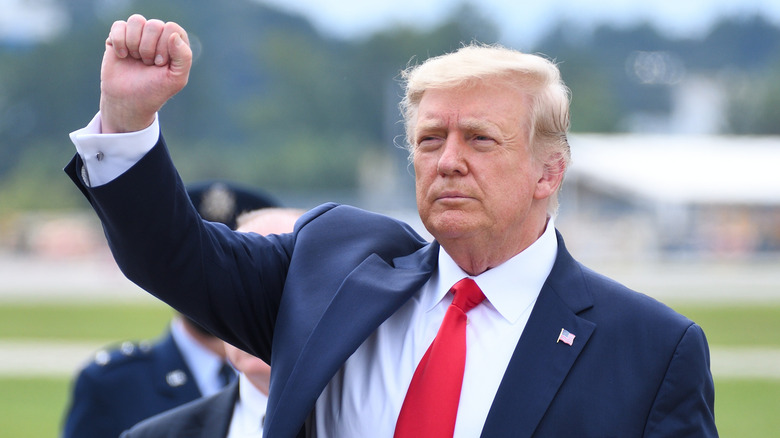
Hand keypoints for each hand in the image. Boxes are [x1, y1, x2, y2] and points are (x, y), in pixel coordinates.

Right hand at [99, 14, 191, 132]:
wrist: (128, 101)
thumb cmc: (155, 90)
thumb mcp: (176, 79)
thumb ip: (184, 57)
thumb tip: (173, 35)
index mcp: (175, 43)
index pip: (172, 29)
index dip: (164, 47)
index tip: (160, 64)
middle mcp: (158, 35)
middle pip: (154, 25)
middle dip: (149, 49)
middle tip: (147, 64)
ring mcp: (138, 35)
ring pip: (136, 20)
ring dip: (134, 44)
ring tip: (136, 59)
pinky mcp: (119, 37)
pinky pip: (119, 25)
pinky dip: (119, 42)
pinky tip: (122, 56)